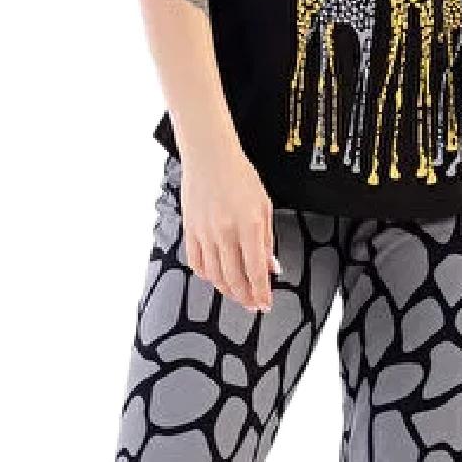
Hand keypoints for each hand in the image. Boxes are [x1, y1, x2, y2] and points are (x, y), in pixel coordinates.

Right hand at [178, 146, 279, 311]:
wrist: (210, 156)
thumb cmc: (240, 176)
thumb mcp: (264, 206)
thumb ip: (267, 240)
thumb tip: (271, 267)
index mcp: (249, 225)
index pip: (256, 271)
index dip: (261, 293)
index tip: (266, 305)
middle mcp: (225, 233)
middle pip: (234, 279)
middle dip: (246, 297)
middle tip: (253, 305)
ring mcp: (205, 233)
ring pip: (214, 276)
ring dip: (227, 290)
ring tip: (238, 294)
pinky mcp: (190, 230)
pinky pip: (197, 263)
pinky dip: (207, 276)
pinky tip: (216, 278)